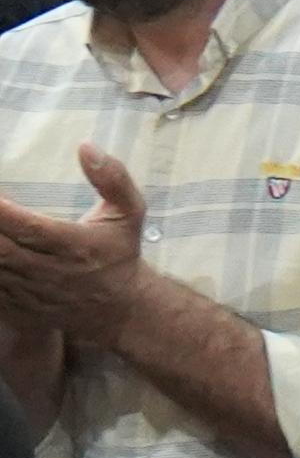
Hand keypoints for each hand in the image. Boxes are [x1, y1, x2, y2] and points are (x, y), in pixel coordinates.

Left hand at [0, 146, 148, 345]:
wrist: (120, 310)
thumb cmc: (119, 253)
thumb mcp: (129, 213)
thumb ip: (112, 179)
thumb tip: (85, 147)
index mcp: (75, 246)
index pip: (28, 227)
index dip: (1, 212)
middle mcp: (49, 271)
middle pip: (1, 249)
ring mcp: (29, 292)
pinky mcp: (16, 307)